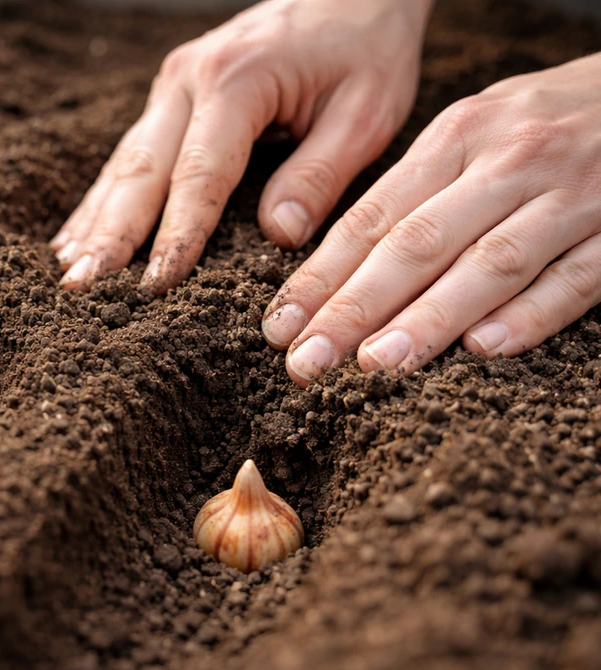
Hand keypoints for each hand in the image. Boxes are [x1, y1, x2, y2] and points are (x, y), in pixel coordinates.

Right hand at [51, 0, 432, 292]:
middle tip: (82, 290)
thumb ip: (322, 172)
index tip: (156, 287)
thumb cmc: (365, 47)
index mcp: (236, 80)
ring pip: (123, 164)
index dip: (176, 235)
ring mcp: (171, 86)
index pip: (198, 174)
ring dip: (95, 222)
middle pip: (140, 171)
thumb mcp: (367, 110)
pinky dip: (102, 200)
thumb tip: (279, 235)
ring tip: (71, 275)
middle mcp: (188, 79)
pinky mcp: (169, 98)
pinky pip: (128, 155)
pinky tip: (77, 236)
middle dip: (111, 237)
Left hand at [263, 52, 600, 384]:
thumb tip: (338, 270)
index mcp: (456, 138)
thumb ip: (413, 193)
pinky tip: (484, 349)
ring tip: (377, 365)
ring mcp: (570, 194)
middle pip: (417, 244)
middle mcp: (507, 162)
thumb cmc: (538, 123)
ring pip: (490, 263)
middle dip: (354, 309)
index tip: (279, 329)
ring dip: (430, 318)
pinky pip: (576, 275)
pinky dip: (532, 313)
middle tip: (307, 363)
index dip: (322, 278)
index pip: (372, 219)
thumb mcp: (469, 134)